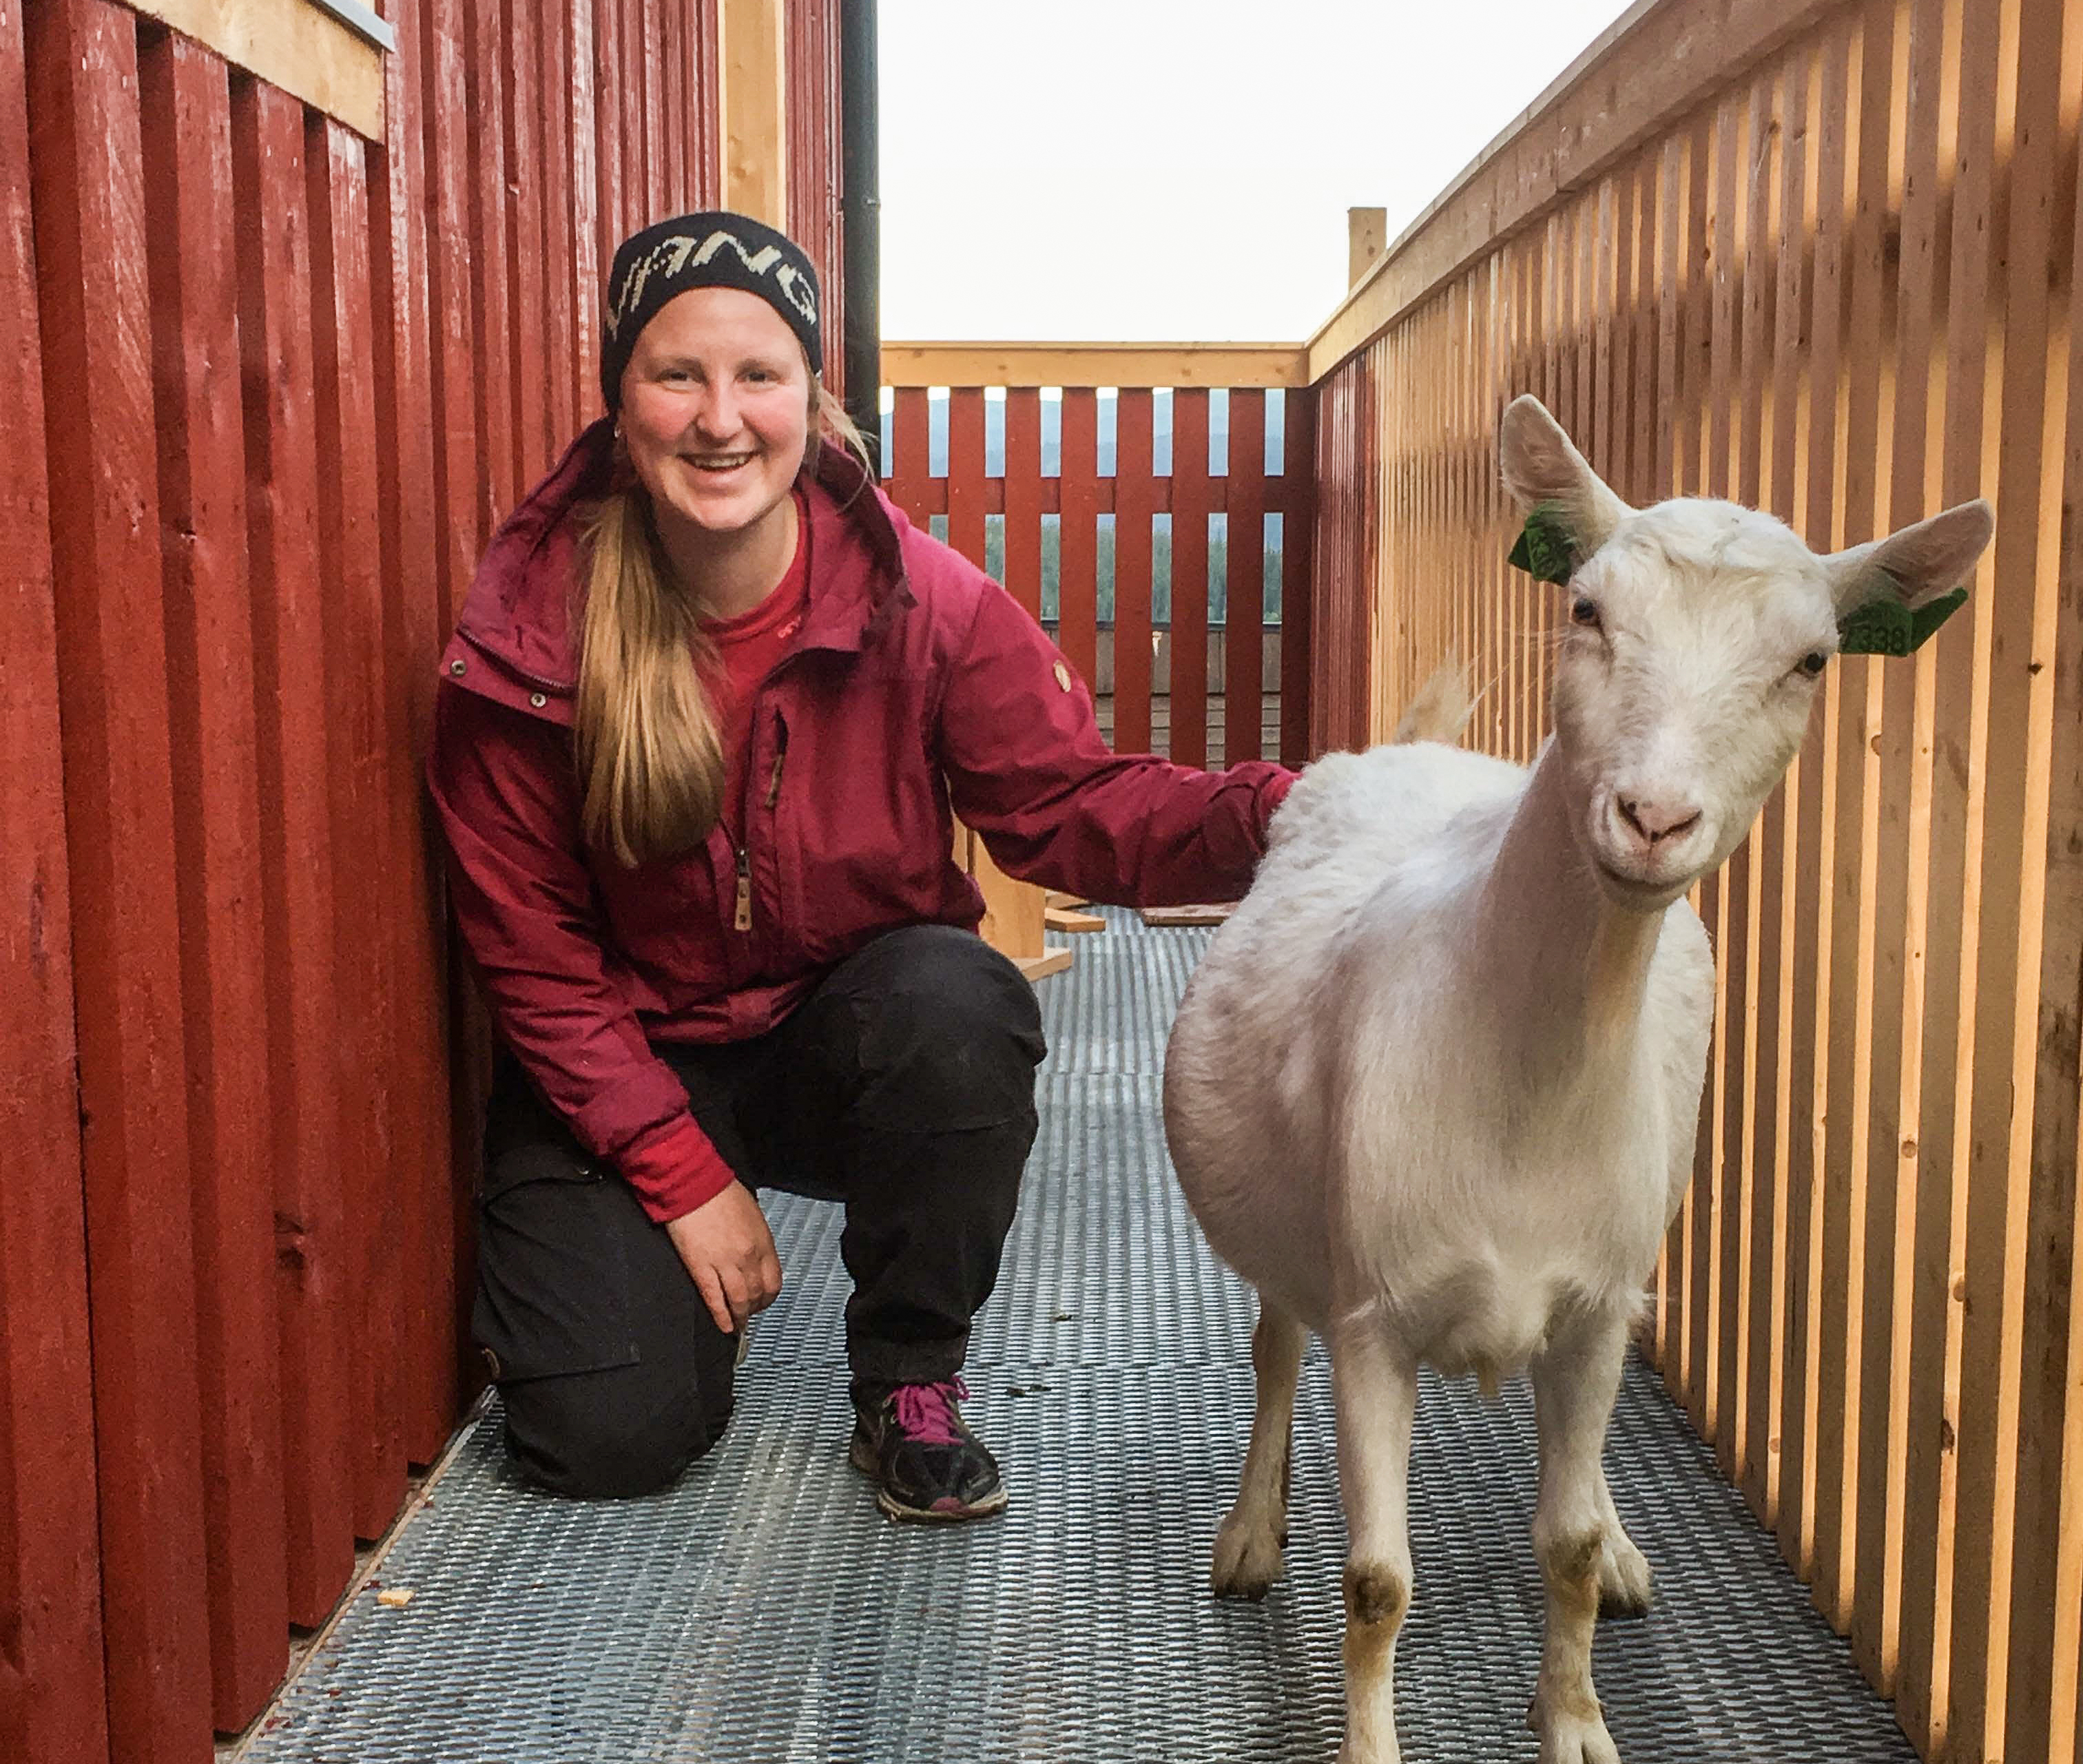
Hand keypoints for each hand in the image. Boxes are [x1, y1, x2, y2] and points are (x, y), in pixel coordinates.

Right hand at [664, 1183, 781, 1335]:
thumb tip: (756, 1258)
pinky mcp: (701, 1267)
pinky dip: (720, 1316)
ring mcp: (725, 1263)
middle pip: (757, 1295)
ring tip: (736, 1326)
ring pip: (738, 1301)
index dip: (769, 1297)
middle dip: (754, 1309)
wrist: (694, 1184)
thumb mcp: (753, 1215)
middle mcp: (748, 1256)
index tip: (763, 1302)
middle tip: (748, 1316)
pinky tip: (723, 1326)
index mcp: (763, 1242)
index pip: (774, 1281)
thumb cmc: (721, 1193)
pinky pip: (714, 1298)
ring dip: (739, 1317)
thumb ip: (757, 1240)